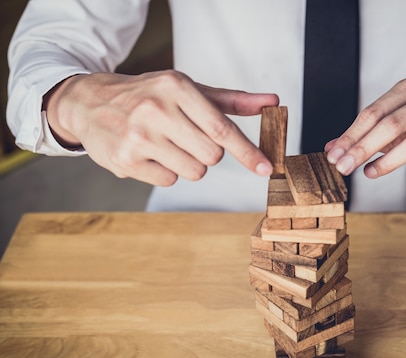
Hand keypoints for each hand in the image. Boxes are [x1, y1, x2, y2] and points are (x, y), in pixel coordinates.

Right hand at [44, 70, 278, 185]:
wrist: (91, 103)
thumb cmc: (150, 96)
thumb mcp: (189, 90)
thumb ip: (232, 100)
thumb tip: (271, 102)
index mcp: (176, 86)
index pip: (222, 128)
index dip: (247, 151)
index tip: (266, 166)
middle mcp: (156, 109)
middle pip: (212, 156)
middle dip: (208, 153)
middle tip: (187, 138)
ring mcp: (138, 136)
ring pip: (193, 172)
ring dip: (188, 164)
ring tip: (166, 144)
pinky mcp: (125, 160)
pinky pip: (169, 181)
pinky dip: (166, 172)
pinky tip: (149, 154)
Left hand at [324, 75, 405, 177]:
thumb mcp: (396, 126)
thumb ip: (366, 134)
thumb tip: (332, 149)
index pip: (373, 112)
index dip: (351, 136)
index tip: (334, 155)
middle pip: (390, 124)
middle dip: (362, 148)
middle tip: (344, 168)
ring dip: (389, 160)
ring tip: (369, 173)